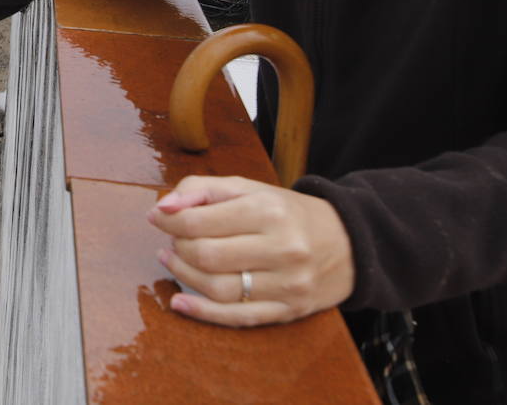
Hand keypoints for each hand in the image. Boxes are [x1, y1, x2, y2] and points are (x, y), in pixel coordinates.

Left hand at [146, 175, 354, 326]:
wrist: (349, 243)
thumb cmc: (288, 213)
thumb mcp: (249, 189)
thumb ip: (202, 189)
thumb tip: (163, 207)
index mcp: (269, 211)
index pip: (200, 221)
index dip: (169, 221)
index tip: (156, 217)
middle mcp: (282, 248)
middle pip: (206, 256)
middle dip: (178, 246)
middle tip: (172, 239)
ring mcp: (288, 284)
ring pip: (218, 288)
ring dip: (184, 276)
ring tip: (172, 259)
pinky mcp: (289, 311)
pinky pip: (238, 318)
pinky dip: (202, 313)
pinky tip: (180, 301)